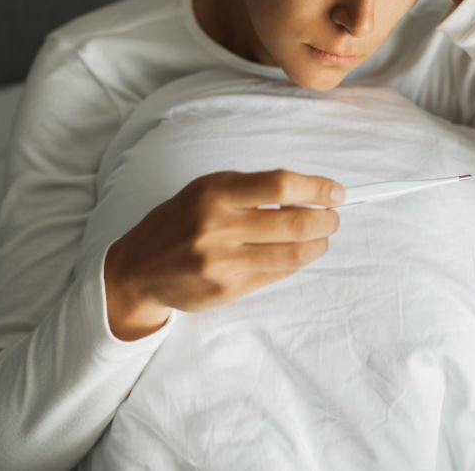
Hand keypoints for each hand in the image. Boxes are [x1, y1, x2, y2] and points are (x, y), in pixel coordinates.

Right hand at [104, 169, 343, 340]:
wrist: (138, 268)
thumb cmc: (181, 221)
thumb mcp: (208, 190)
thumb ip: (253, 190)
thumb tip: (308, 195)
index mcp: (216, 193)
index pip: (280, 184)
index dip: (316, 187)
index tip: (336, 192)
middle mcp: (218, 227)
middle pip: (295, 223)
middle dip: (326, 220)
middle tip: (333, 218)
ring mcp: (222, 262)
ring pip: (292, 255)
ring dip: (317, 245)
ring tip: (320, 238)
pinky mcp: (226, 289)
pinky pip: (275, 275)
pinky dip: (293, 263)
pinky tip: (293, 254)